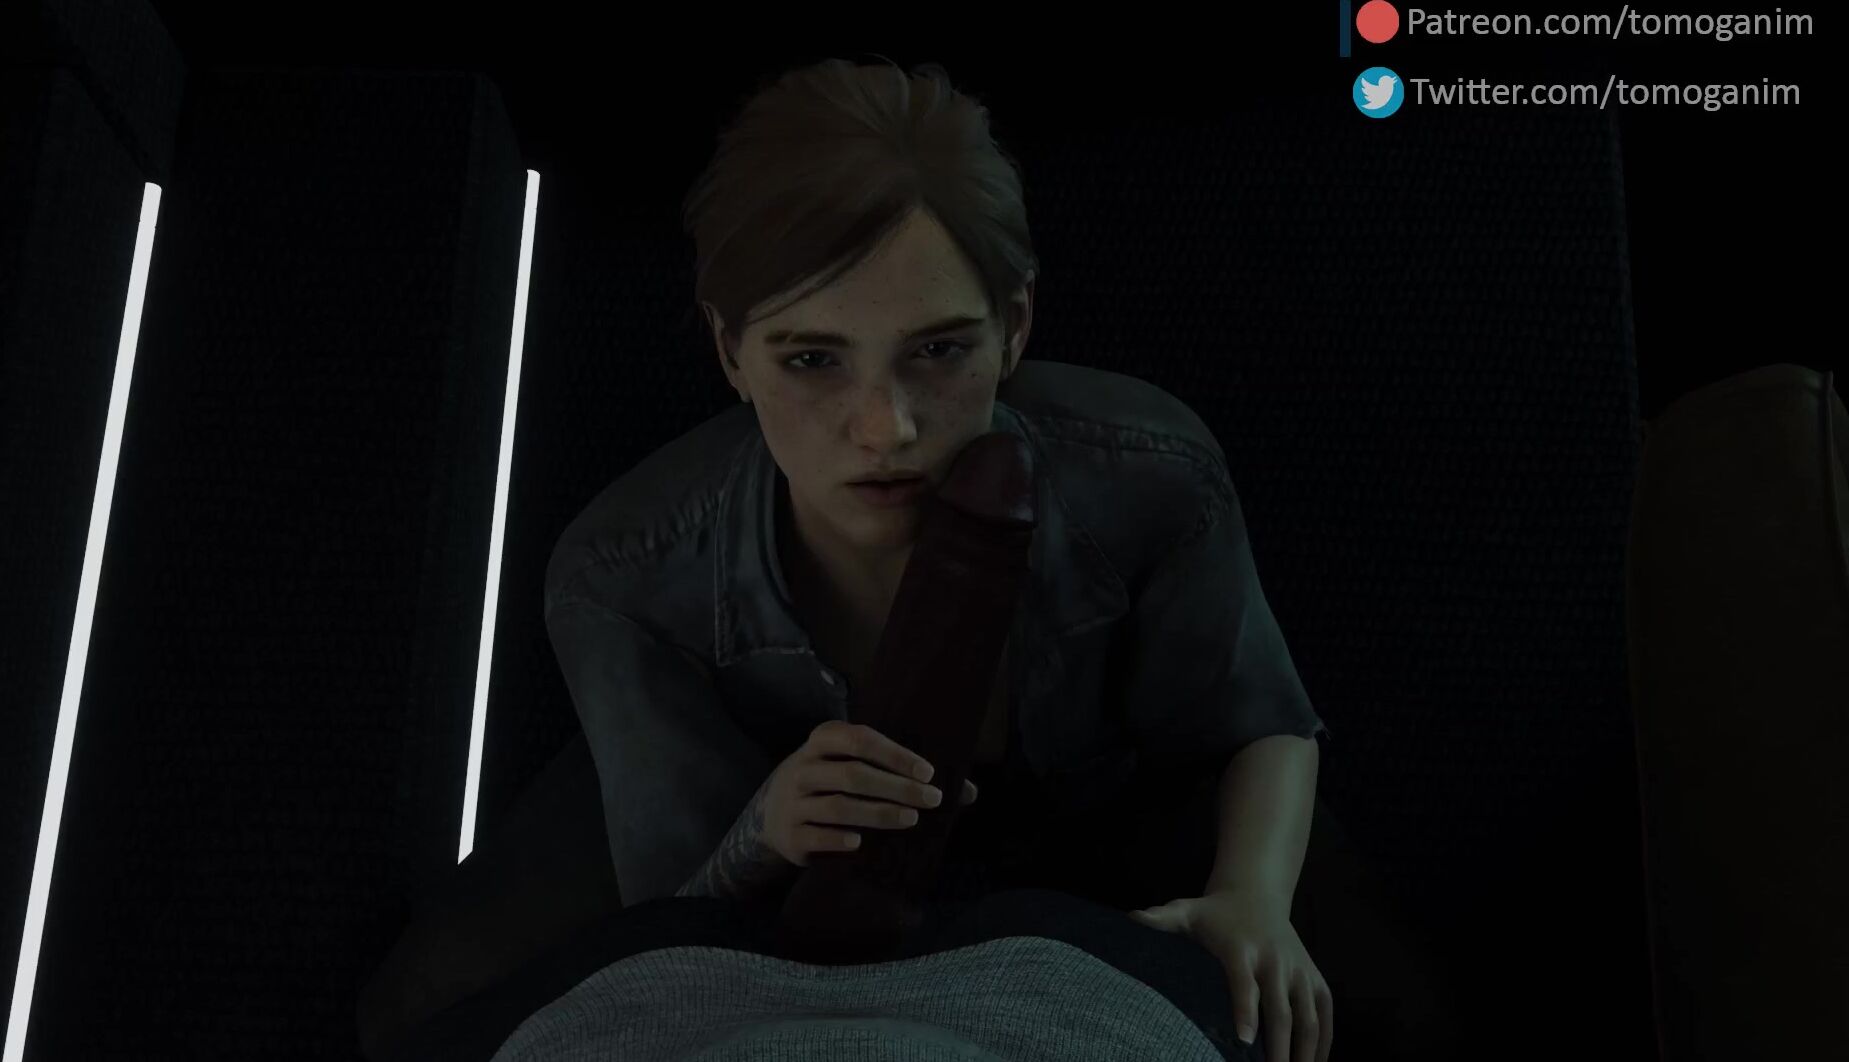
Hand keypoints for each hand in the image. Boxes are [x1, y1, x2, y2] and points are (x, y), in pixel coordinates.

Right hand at [762, 721, 976, 866]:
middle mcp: (804, 767)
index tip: (928, 772)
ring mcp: (793, 801)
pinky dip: (840, 839)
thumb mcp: (853, 767)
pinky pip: (816, 835)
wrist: (773, 816)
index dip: (895, 754)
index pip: (860, 740)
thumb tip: (969, 792)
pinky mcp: (790, 834)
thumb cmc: (830, 785)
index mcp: (823, 741)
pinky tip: (862, 843)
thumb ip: (902, 773)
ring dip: (878, 813)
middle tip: (931, 800)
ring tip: (910, 820)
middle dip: (896, 787)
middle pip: (853, 774)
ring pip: (838, 806)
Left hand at [1129, 889, 1331, 1061]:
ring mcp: (1299, 970)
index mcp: (1241, 950)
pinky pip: (1325, 1012)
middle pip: (1281, 1010)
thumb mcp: (1188, 911)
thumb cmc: (1215, 913)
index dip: (1245, 1012)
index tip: (1243, 1041)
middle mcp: (1275, 960)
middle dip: (1278, 1048)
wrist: (1256, 895)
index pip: (1244, 983)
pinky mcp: (1314, 976)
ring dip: (1306, 1051)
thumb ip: (1162, 918)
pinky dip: (1324, 1040)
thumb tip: (1133, 918)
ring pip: (1309, 1016)